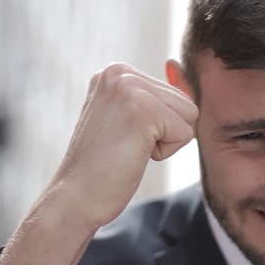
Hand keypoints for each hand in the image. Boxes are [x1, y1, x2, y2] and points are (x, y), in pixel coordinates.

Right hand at [0, 63, 196, 264]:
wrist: (75, 197)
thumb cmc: (102, 166)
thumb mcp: (127, 120)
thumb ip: (153, 96)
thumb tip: (180, 67)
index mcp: (116, 72)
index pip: (174, 95)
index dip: (159, 127)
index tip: (123, 137)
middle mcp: (120, 72)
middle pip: (185, 102)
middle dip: (165, 132)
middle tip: (125, 145)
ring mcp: (131, 88)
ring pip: (190, 115)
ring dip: (166, 141)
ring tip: (129, 148)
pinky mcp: (144, 109)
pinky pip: (186, 133)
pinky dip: (165, 153)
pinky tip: (133, 155)